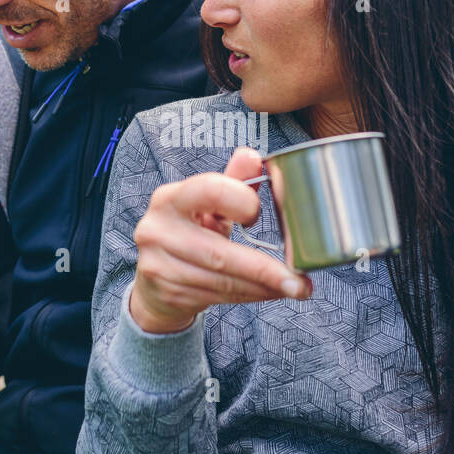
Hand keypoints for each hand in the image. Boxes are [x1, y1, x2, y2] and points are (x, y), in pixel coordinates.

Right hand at [129, 146, 312, 333]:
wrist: (155, 280)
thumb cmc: (189, 232)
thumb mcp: (207, 205)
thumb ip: (232, 181)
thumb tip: (252, 156)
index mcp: (170, 198)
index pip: (210, 191)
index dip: (242, 202)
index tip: (259, 213)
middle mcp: (158, 230)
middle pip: (219, 252)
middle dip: (265, 269)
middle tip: (298, 280)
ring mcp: (159, 265)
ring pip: (223, 281)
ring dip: (263, 287)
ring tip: (293, 288)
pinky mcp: (168, 293)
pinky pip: (219, 297)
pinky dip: (250, 296)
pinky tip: (269, 293)